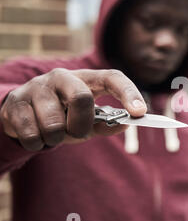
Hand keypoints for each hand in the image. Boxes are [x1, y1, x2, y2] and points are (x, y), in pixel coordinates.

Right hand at [0, 68, 146, 150]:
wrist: (21, 115)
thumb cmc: (63, 117)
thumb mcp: (87, 120)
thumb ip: (105, 123)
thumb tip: (126, 125)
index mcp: (85, 78)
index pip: (112, 77)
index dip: (128, 93)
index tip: (140, 112)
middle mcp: (61, 76)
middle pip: (82, 97)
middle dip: (81, 125)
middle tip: (76, 133)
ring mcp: (36, 87)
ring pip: (53, 123)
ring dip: (56, 139)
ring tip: (51, 134)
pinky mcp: (14, 102)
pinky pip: (32, 134)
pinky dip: (37, 144)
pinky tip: (35, 136)